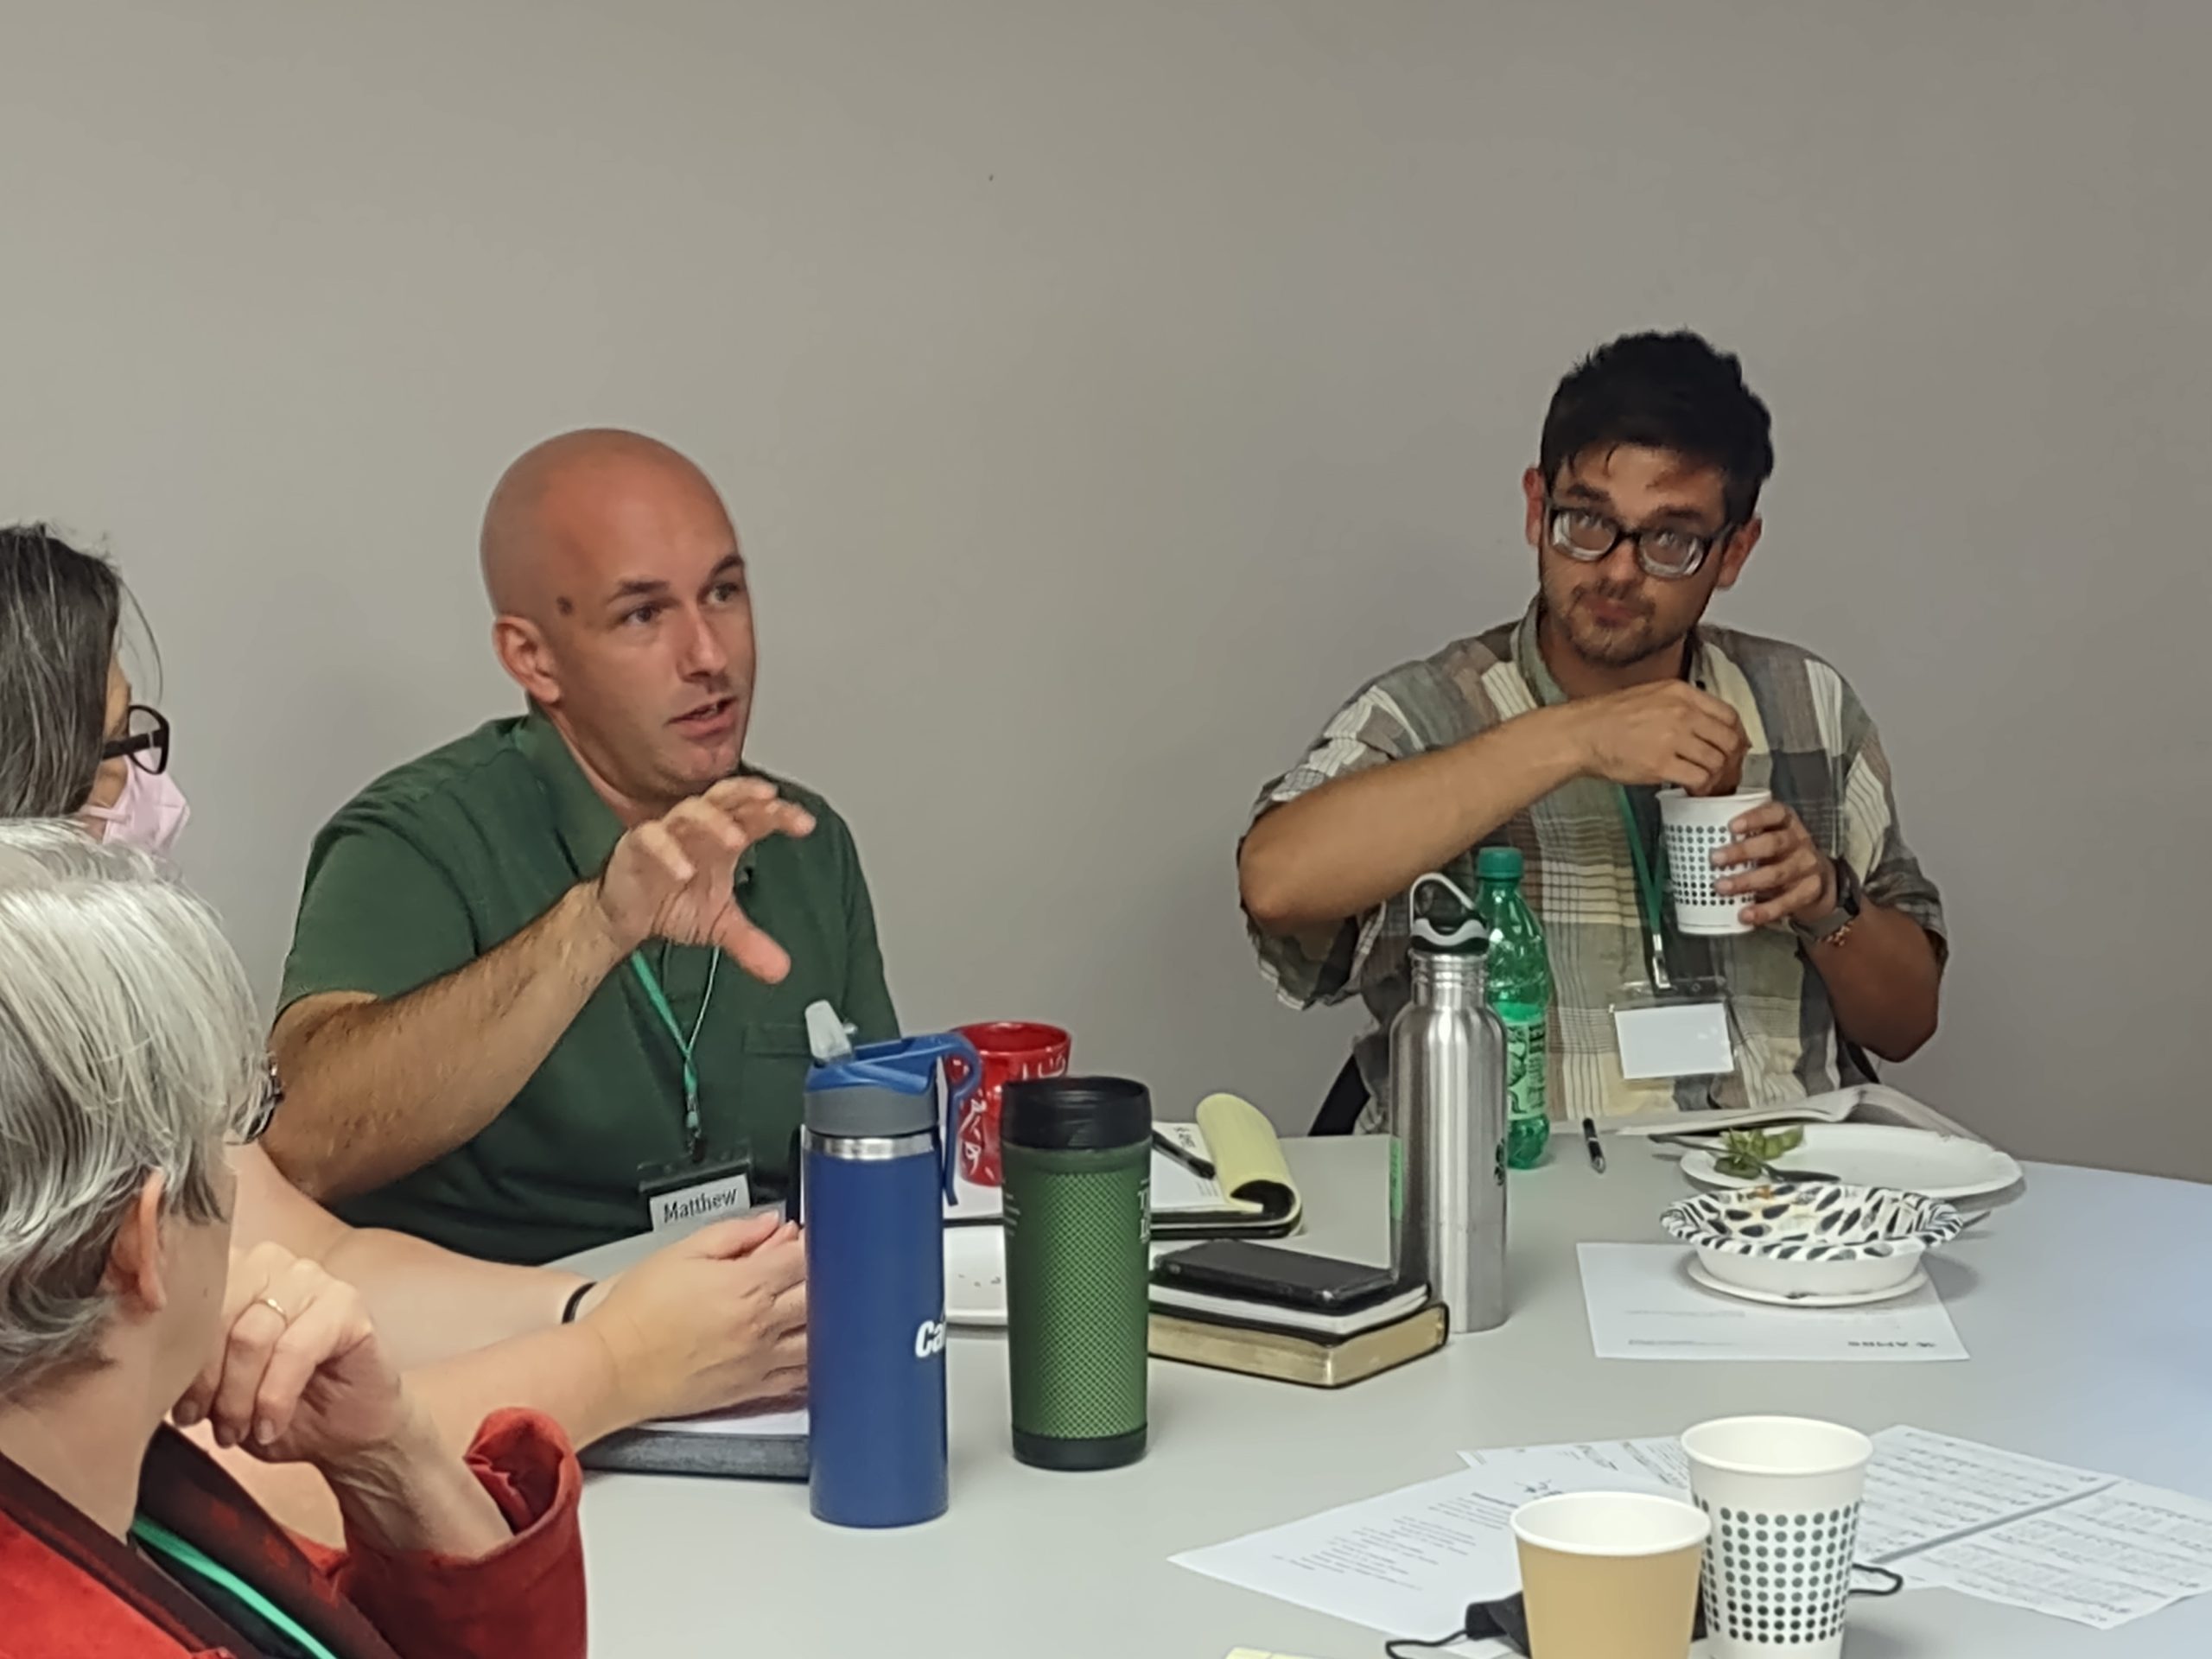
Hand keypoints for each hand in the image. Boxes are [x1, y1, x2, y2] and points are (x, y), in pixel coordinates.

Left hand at [175, 1242, 406, 1466]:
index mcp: (229, 1272)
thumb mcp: (212, 1387)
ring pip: (251, 1334)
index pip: (180, 1288)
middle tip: (199, 1421)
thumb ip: (181, 1362)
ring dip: (238, 1396)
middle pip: (213, 1312)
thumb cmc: (271, 1405)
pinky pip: (296, 1350)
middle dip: (202, 1378)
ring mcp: (312, 1279)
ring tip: (236, 1431)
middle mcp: (269, 1263)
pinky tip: (270, 1424)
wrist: (343, 1431)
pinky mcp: (348, 1305)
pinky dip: (275, 1397)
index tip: (157, 1390)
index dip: (163, 1340)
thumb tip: (129, 1362)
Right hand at [582, 1214, 807, 1421]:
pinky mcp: (752, 1389)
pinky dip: (816, 1362)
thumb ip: (734, 1233)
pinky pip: (801, 1378)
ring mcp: (760, 1359)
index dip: (814, 1241)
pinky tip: (810, 1346)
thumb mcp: (681, 1251)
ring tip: (817, 1304)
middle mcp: (760, 1324)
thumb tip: (769, 1224)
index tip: (807, 1236)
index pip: (805, 1257)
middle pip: (822, 1295)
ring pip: (821, 1339)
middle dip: (826, 1276)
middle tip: (814, 1268)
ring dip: (828, 1319)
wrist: (613, 1366)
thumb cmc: (638, 1313)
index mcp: (745, 1285)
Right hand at [593, 778, 814, 978]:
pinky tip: (684, 871)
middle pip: (726, 798)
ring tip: (735, 839)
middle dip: (748, 796)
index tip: (805, 823)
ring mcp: (668, 832)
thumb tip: (781, 970)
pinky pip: (651, 838)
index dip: (780, 814)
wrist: (626, 917)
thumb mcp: (718, 925)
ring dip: (714, 822)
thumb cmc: (672, 902)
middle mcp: (698, 828)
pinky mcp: (637, 845)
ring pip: (691, 811)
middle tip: (771, 802)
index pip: (755, 816)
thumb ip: (750, 943)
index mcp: (723, 838)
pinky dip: (668, 851)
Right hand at [1569, 682, 1748, 794]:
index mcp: (1681, 693)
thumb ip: (1683, 706)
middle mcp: (1681, 712)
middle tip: (1725, 773)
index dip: (1738, 736)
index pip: (1729, 715)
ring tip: (1708, 785)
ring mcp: (1672, 738)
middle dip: (1732, 761)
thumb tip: (1710, 727)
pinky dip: (1702, 788)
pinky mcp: (1661, 764)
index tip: (1734, 749)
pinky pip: (1699, 778)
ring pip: (1717, 761)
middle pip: (1729, 740)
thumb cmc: (1610, 718)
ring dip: (1717, 777)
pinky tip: (1693, 790)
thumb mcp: (1652, 696)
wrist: (1581, 733)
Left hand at [1712, 801, 1838, 927]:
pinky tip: (1744, 915)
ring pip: (1777, 874)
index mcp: (1786, 822)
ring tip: (1721, 888)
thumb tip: (1695, 835)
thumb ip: (1742, 834)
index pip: (1775, 813)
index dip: (1754, 818)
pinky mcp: (1809, 891)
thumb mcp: (1767, 836)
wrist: (1818, 879)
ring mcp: (1807, 867)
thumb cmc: (1778, 852)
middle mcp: (1799, 841)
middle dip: (1743, 851)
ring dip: (1747, 882)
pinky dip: (1764, 910)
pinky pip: (1786, 902)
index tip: (1730, 826)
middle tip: (1714, 859)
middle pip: (1773, 843)